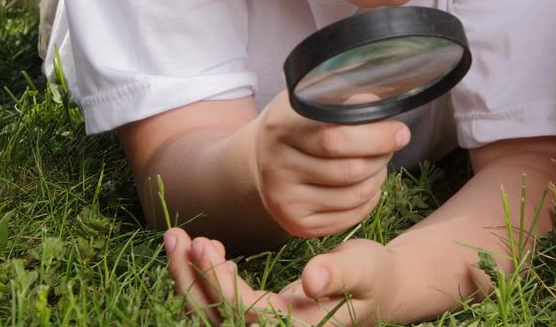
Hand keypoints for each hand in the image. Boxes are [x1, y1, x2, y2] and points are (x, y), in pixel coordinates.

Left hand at [165, 228, 400, 325]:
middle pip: (214, 319)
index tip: (204, 245)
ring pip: (207, 316)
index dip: (219, 283)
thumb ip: (341, 273)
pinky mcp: (253, 319)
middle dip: (189, 279)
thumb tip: (312, 279)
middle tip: (177, 236)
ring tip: (176, 238)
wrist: (379, 291)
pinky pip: (214, 307)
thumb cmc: (375, 276)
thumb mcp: (366, 268)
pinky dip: (198, 280)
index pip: (244, 312)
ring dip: (186, 279)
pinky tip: (195, 251)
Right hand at [251, 92, 409, 236]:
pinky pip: (350, 217)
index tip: (400, 132)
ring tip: (376, 163)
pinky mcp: (296, 224)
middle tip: (391, 146)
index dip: (377, 137)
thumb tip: (380, 107)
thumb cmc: (299, 123)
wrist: (262, 157)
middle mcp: (277, 167)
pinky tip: (366, 183)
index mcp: (281, 128)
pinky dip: (369, 200)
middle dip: (382, 157)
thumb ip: (345, 102)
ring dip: (378, 178)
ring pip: (354, 196)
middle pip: (350, 170)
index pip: (337, 138)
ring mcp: (284, 200)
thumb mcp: (312, 100)